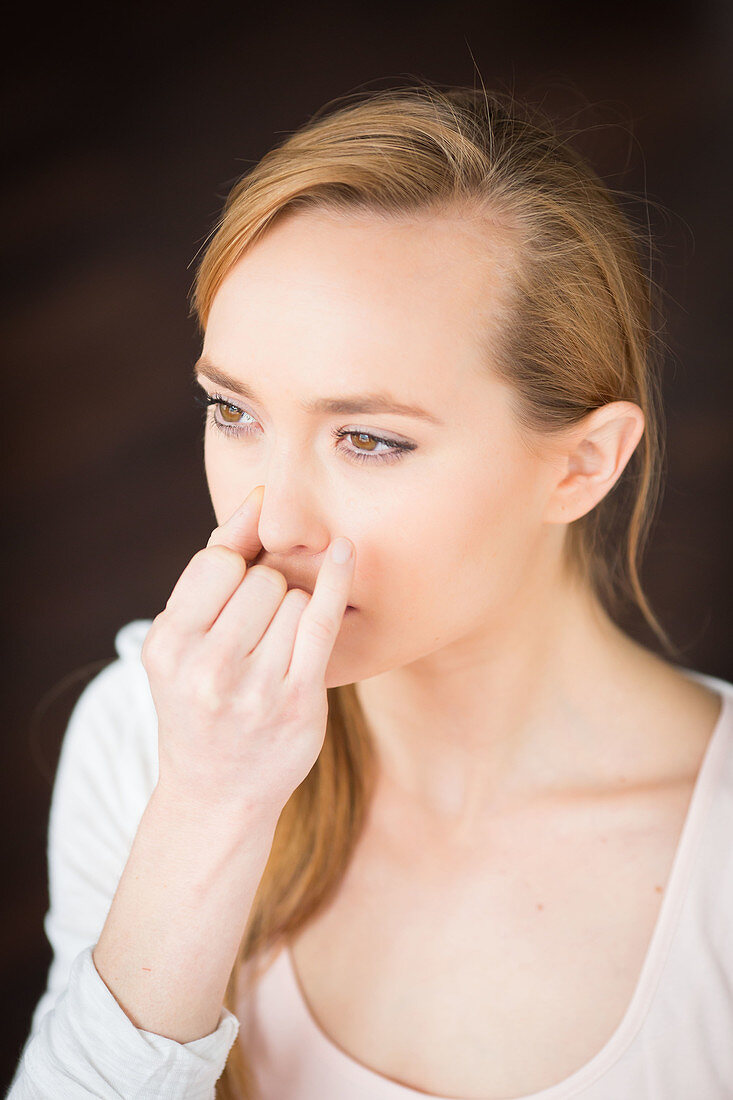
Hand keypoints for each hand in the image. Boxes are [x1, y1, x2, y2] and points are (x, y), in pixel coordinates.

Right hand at [141, 485, 354, 820]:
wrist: (217, 792)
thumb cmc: (201, 699)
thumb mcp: (184, 638)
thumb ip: (217, 567)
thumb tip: (260, 497)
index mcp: (168, 644)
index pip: (219, 562)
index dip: (238, 569)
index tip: (240, 594)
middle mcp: (206, 666)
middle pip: (264, 579)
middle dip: (269, 594)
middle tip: (256, 638)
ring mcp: (254, 687)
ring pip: (296, 597)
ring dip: (295, 612)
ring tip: (273, 652)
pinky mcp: (298, 700)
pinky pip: (323, 620)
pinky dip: (337, 581)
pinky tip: (347, 553)